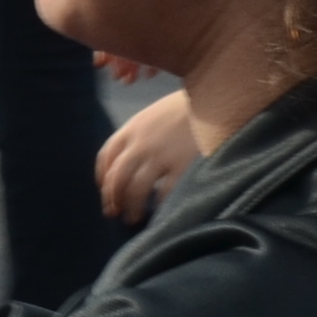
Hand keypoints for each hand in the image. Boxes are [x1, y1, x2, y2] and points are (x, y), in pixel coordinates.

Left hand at [96, 87, 202, 221]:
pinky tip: (161, 214)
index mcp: (132, 128)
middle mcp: (141, 144)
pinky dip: (160, 208)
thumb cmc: (186, 107)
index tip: (106, 192)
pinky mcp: (182, 167)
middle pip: (117, 177)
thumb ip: (140, 135)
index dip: (102, 179)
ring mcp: (160, 156)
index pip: (106, 157)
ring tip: (133, 219)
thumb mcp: (155, 114)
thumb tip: (128, 164)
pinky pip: (165, 194)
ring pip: (136, 190)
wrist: (214, 97)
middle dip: (113, 198)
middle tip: (115, 212)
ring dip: (132, 208)